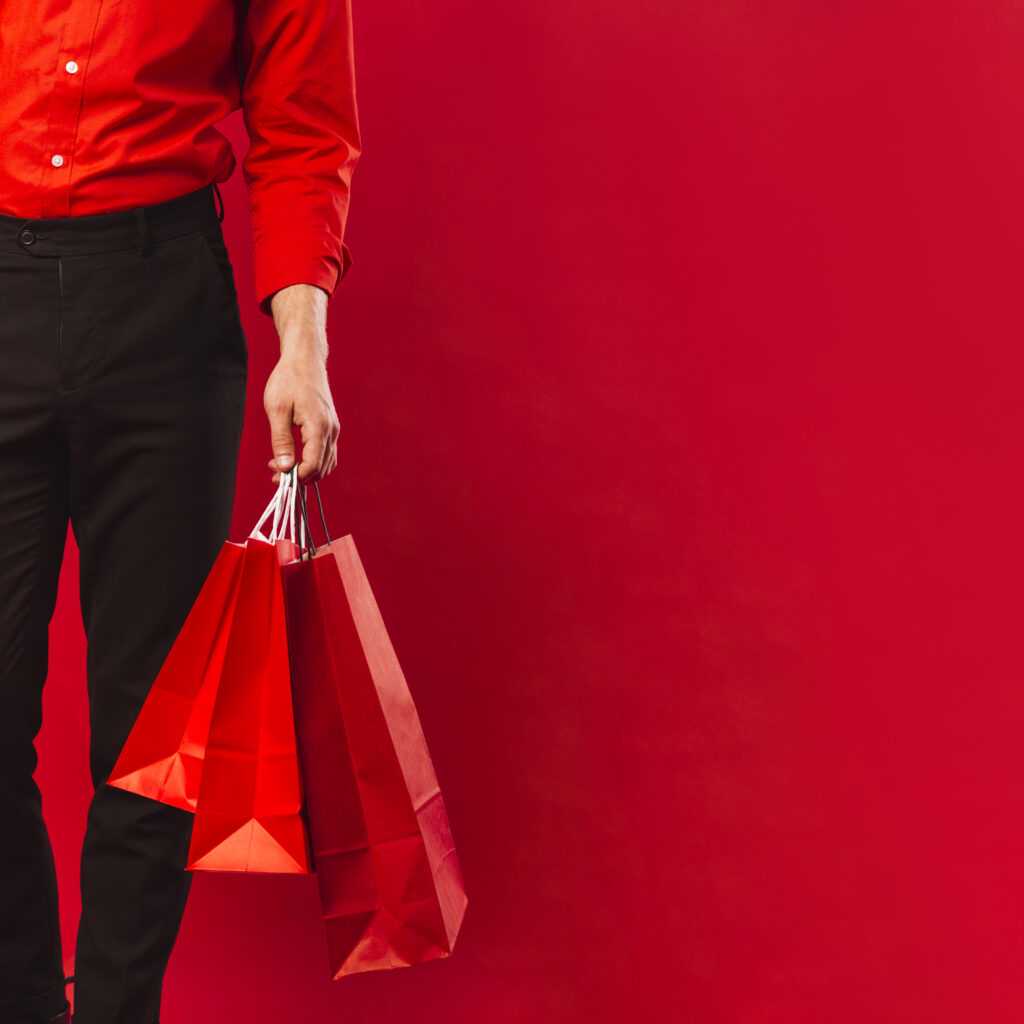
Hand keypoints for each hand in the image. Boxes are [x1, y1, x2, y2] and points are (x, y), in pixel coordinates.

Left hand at [264, 283, 340, 483]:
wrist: (304, 360)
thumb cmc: (288, 380)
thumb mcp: (277, 410)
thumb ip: (281, 441)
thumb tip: (284, 467)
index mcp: (319, 427)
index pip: (313, 465)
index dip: (296, 476)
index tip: (275, 475)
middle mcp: (331, 430)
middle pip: (322, 468)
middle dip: (300, 476)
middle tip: (274, 471)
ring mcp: (333, 429)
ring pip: (327, 463)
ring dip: (307, 470)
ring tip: (282, 465)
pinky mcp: (330, 426)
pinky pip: (327, 453)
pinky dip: (313, 461)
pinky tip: (295, 457)